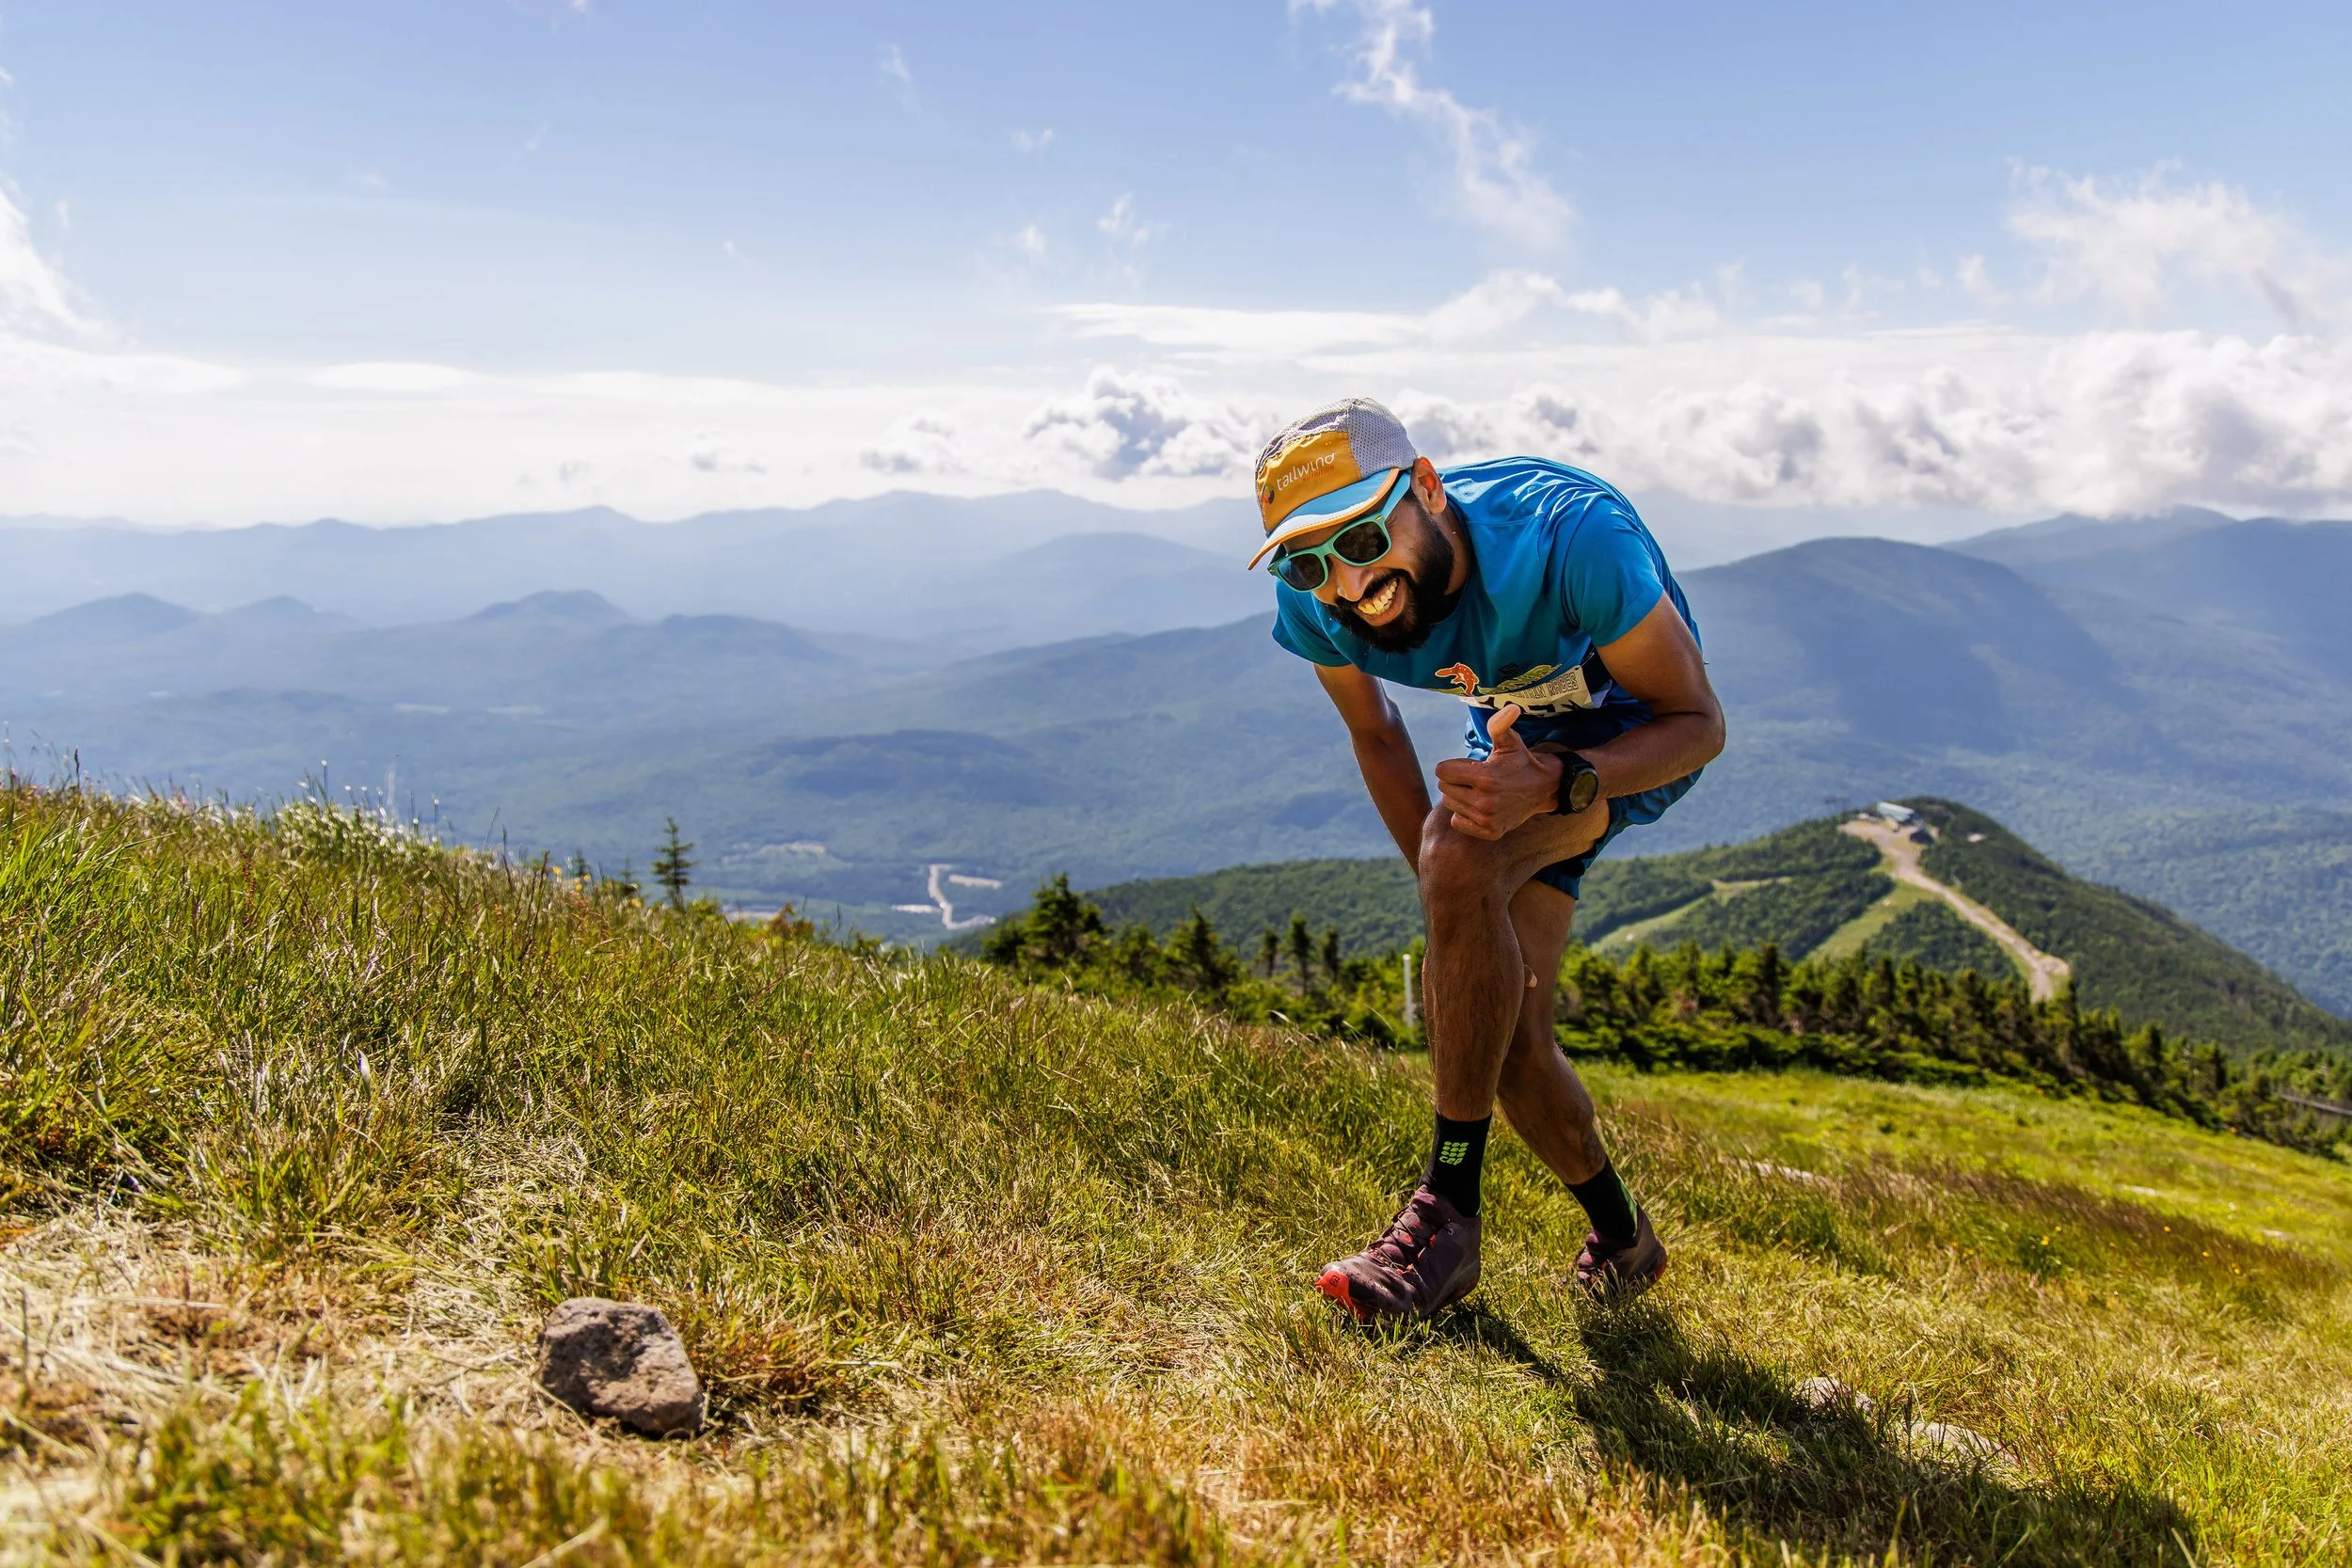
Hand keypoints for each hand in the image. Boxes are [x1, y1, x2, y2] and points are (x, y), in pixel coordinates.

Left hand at [1432, 705, 1562, 840]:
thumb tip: (1512, 708)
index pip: (1442, 771)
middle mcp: (1485, 801)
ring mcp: (1487, 819)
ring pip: (1450, 804)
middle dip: (1455, 780)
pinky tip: (1481, 806)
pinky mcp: (1490, 832)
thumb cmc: (1520, 761)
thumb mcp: (1509, 741)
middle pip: (1444, 788)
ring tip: (1479, 791)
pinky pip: (1458, 822)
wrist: (1543, 789)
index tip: (1469, 765)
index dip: (1452, 765)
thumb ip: (1500, 725)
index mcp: (1485, 777)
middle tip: (1475, 778)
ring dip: (1459, 796)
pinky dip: (1464, 814)